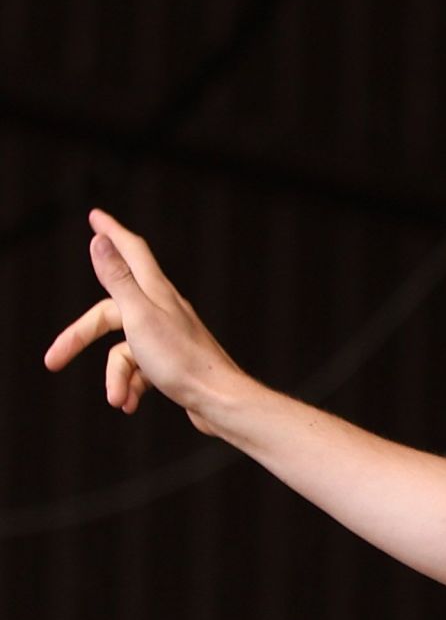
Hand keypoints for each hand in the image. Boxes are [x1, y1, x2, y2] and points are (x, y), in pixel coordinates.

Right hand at [43, 208, 245, 433]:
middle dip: (80, 338)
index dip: (111, 232)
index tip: (96, 216)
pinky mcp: (172, 362)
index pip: (131, 250)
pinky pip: (139, 370)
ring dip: (115, 377)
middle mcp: (163, 309)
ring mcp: (168, 336)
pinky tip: (130, 404)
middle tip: (52, 359)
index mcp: (156, 292)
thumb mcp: (139, 317)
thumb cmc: (182, 361)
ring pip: (122, 351)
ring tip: (118, 399)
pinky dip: (130, 387)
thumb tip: (100, 241)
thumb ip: (118, 279)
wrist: (219, 402)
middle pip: (109, 314)